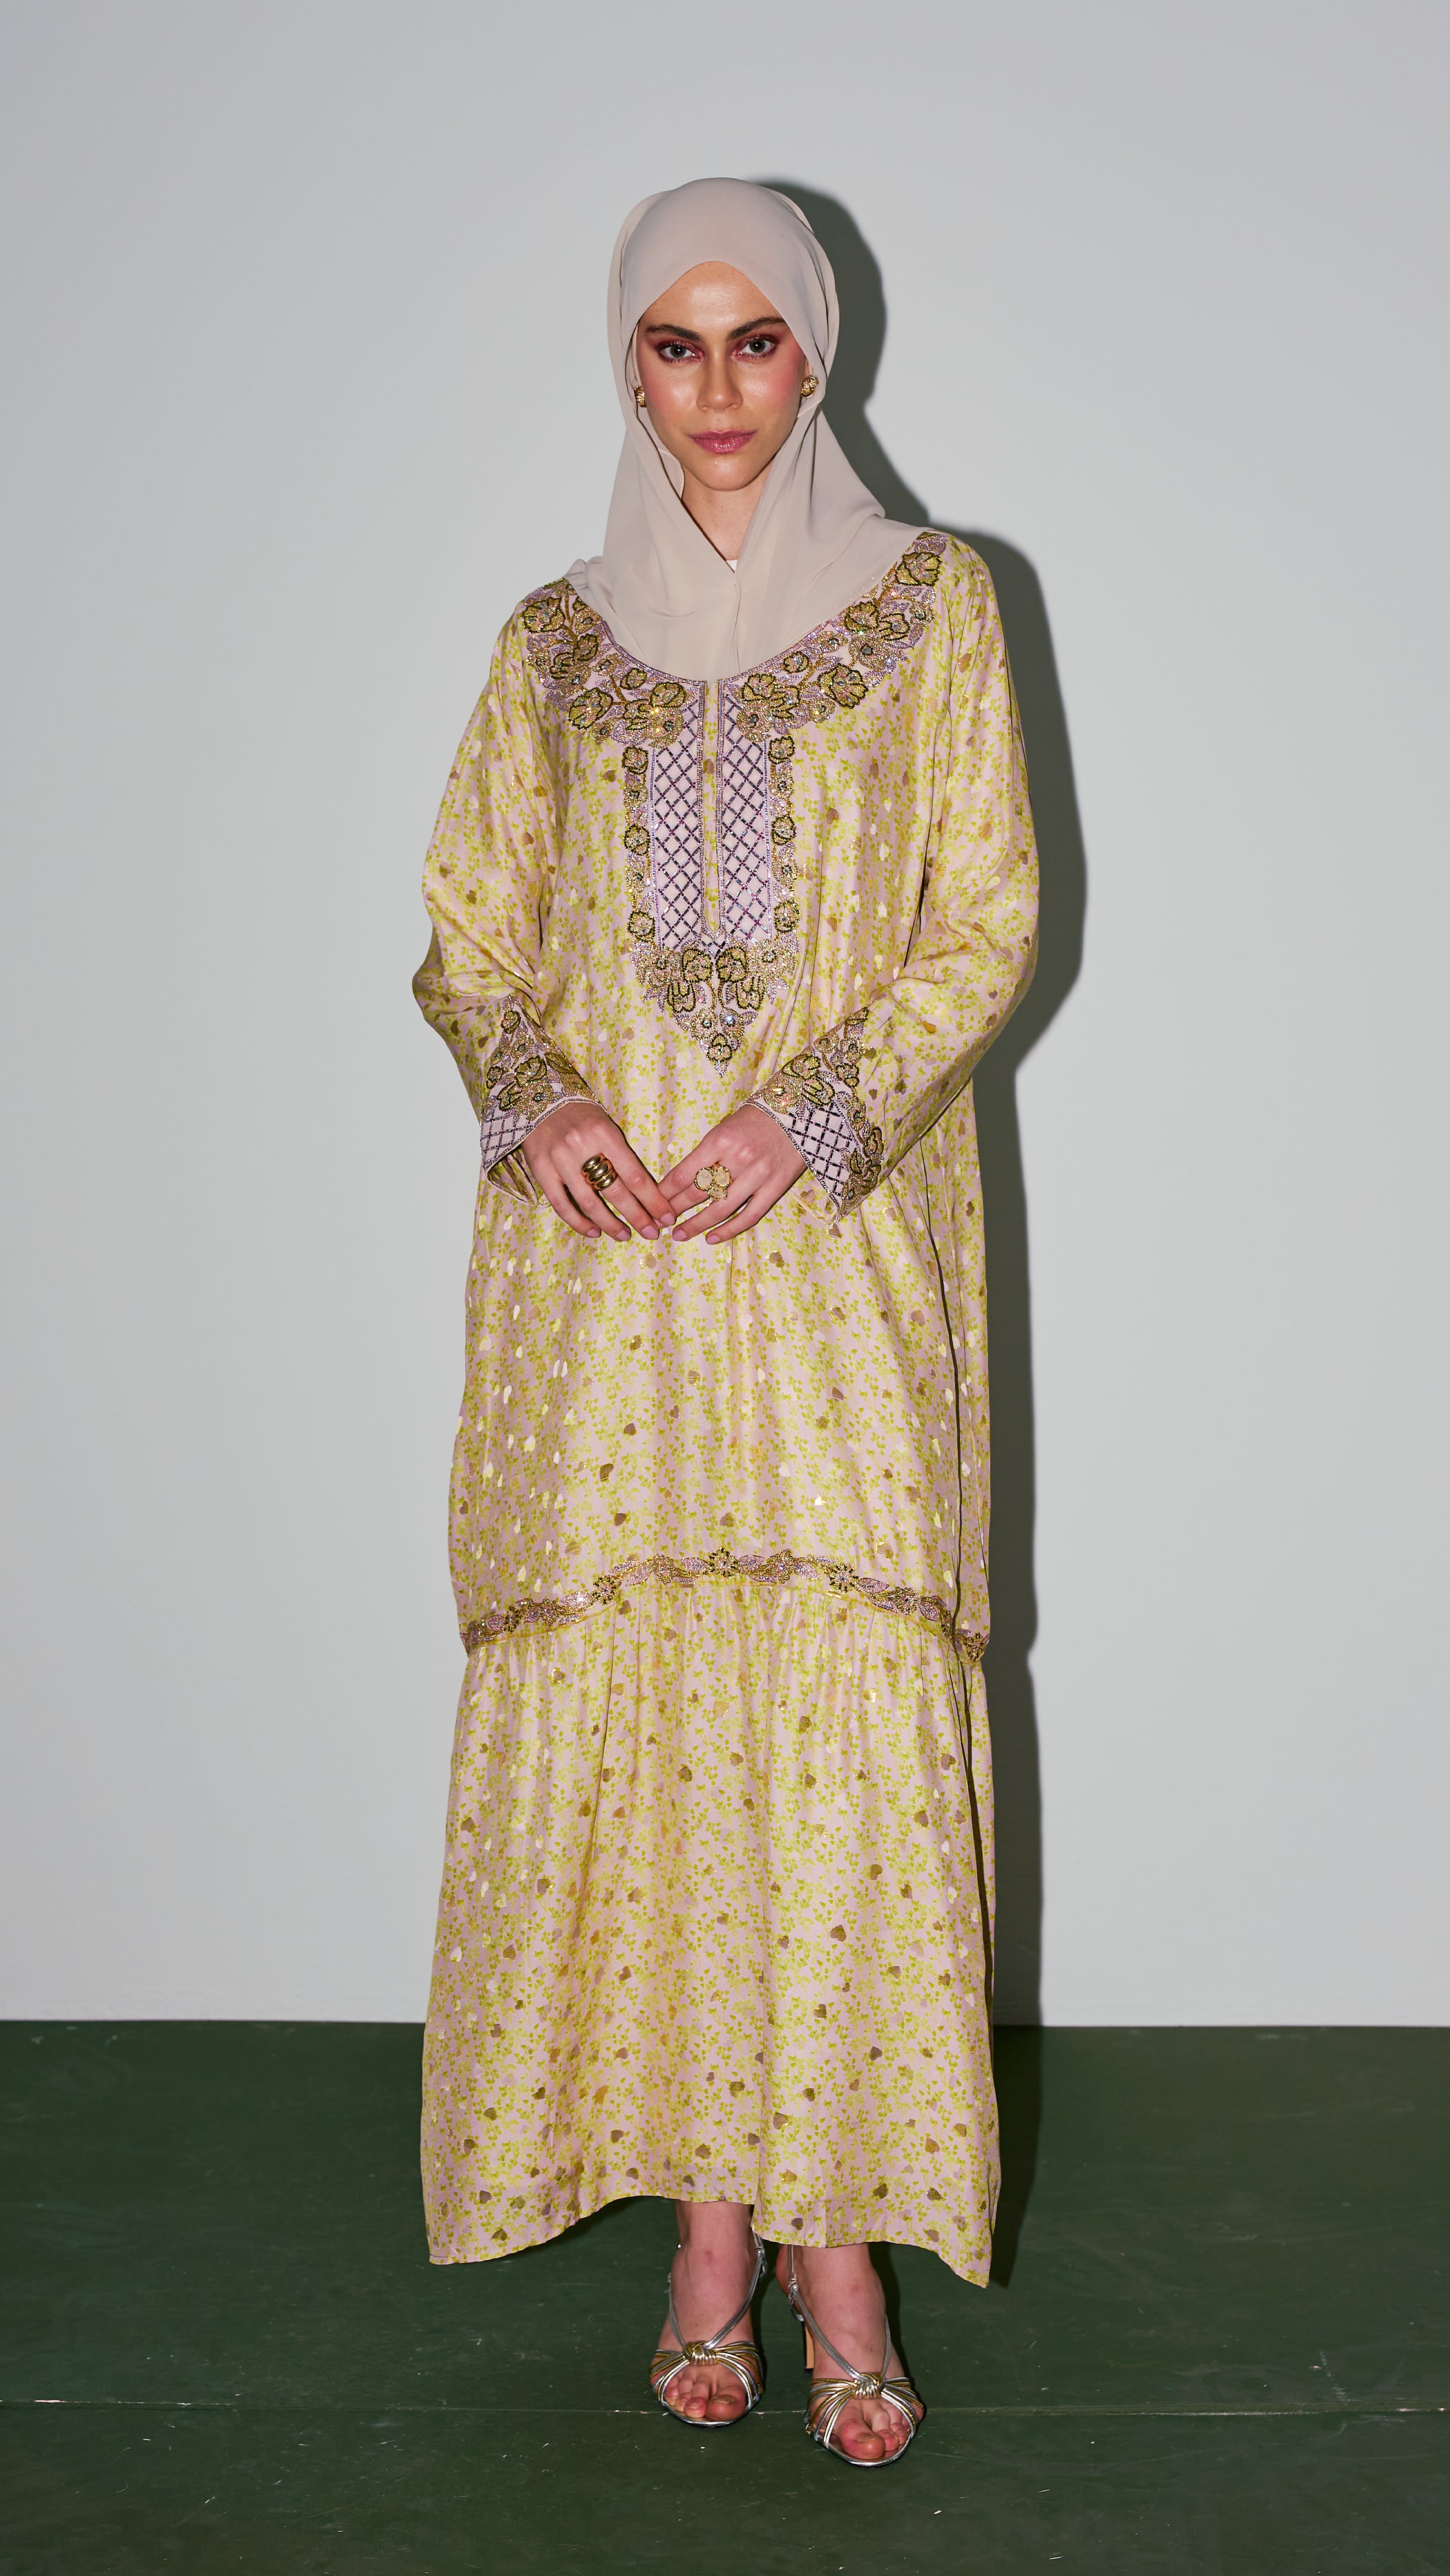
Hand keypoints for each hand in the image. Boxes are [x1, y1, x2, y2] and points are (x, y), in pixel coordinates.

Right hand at [521, 1101, 675, 1241]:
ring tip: (624, 1236)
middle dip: (637, 1216)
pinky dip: (579, 1222)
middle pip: (615, 1191)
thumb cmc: (582, 1117)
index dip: (653, 1200)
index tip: (666, 1216)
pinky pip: (561, 1204)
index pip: (634, 1174)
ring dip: (610, 1224)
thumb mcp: (607, 1127)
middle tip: (652, 1233)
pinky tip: (594, 1232)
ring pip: (589, 1202)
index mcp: (605, 1134)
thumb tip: (646, 1193)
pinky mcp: (541, 1171)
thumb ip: (622, 1156)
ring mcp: (560, 1161)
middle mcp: (582, 1147)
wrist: (539, 1101)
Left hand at [660, 1103, 807, 1242]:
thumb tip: (680, 1182)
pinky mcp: (776, 1187)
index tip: (654, 1202)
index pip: (684, 1173)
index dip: (665, 1192)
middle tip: (660, 1222)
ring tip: (679, 1235)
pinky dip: (729, 1230)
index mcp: (720, 1140)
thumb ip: (706, 1154)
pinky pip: (749, 1215)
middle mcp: (738, 1159)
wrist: (800, 1112)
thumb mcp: (725, 1127)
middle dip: (675, 1209)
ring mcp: (759, 1176)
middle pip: (698, 1192)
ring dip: (696, 1225)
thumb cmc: (756, 1118)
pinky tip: (712, 1238)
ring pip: (721, 1209)